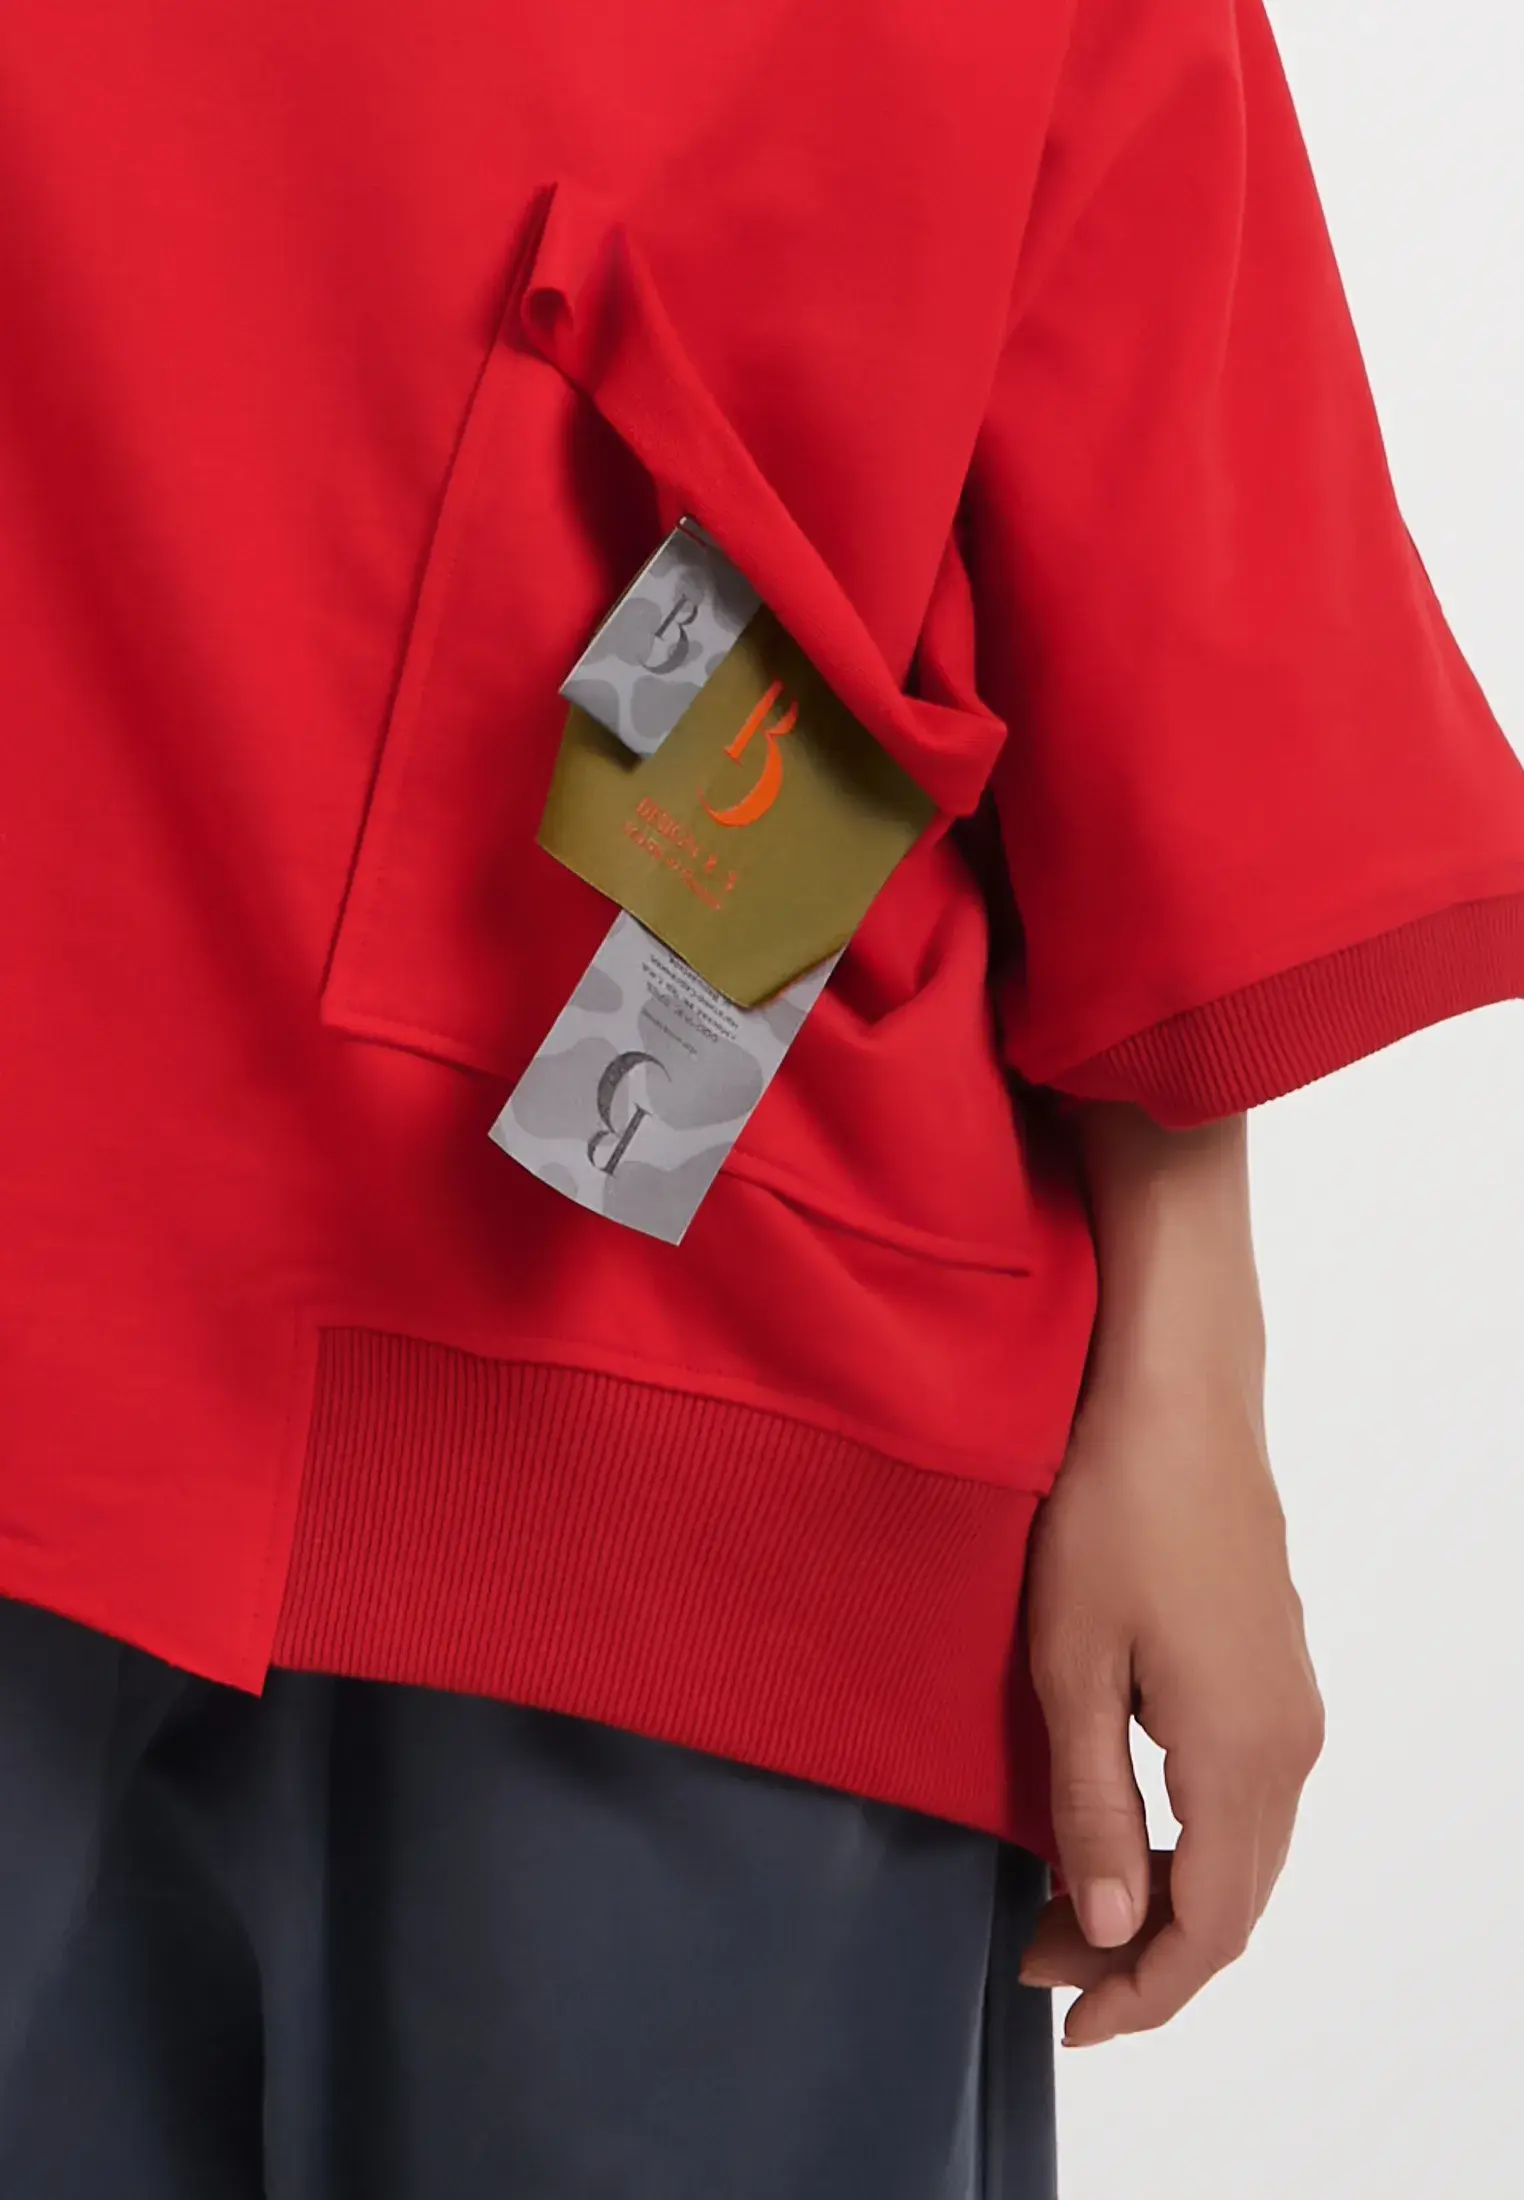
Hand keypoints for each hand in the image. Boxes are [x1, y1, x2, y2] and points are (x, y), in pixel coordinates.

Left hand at [1016, 1106, 1325, 2045]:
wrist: (1174, 1393)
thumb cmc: (1110, 1511)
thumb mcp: (1071, 1668)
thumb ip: (1091, 1809)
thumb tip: (1115, 1933)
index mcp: (1240, 1756)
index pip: (1205, 1927)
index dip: (1141, 1993)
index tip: (1066, 2018)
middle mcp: (1287, 1742)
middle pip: (1233, 1901)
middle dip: (1143, 1954)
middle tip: (1043, 1960)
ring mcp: (1289, 1700)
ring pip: (1242, 1848)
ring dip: (1164, 1893)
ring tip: (1064, 1900)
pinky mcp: (1274, 1663)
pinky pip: (1244, 1792)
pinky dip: (1185, 1836)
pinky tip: (1118, 1820)